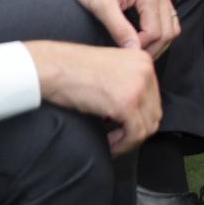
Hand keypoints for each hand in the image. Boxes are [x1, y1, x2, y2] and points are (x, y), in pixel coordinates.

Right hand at [26, 39, 160, 153]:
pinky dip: (124, 144)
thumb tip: (136, 110)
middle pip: (154, 112)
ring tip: (113, 141)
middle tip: (119, 137)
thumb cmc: (70, 69)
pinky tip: (110, 143)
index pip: (153, 96)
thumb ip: (128, 82)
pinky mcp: (126, 104)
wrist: (50, 67)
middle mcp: (146, 71)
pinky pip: (135, 134)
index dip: (139, 115)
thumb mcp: (110, 68)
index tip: (124, 124)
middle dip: (137, 129)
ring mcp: (138, 87)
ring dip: (130, 139)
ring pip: (148, 125)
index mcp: (143, 60)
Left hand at [56, 0, 180, 58]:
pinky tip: (143, 39)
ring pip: (172, 27)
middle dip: (153, 48)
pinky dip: (160, 32)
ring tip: (139, 50)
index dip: (141, 47)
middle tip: (133, 57)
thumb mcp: (102, 7)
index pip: (156, 32)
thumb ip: (119, 29)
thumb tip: (133, 50)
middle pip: (169, 31)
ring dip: (159, 42)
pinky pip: (167, 19)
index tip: (123, 53)